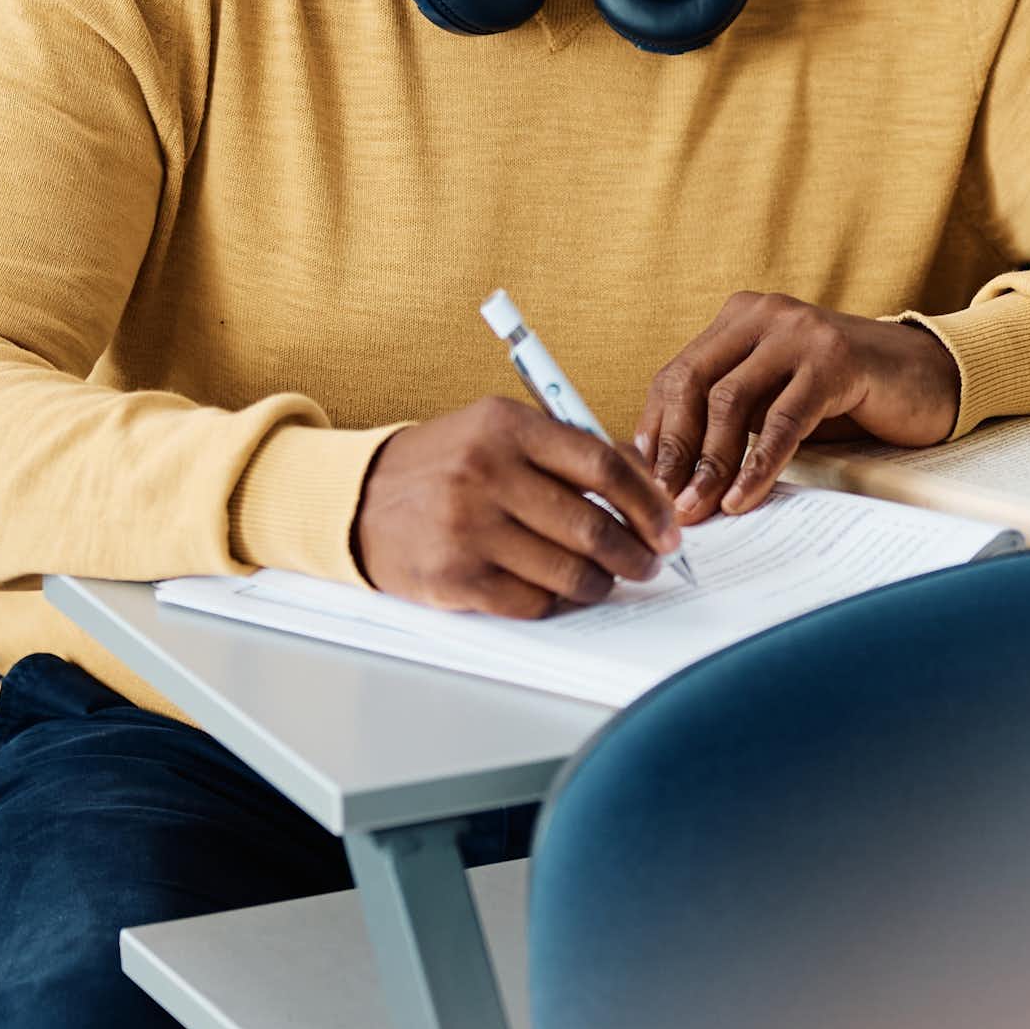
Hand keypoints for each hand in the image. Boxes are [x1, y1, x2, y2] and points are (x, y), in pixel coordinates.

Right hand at [351, 398, 681, 616]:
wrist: (360, 498)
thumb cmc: (448, 462)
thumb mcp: (503, 430)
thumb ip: (570, 448)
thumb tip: (647, 483)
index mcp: (509, 426)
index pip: (603, 466)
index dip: (648, 503)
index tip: (669, 525)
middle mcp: (487, 473)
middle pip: (591, 525)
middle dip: (636, 552)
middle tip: (651, 563)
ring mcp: (467, 528)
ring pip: (567, 570)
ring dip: (602, 582)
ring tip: (610, 579)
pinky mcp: (453, 577)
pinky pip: (531, 601)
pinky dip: (558, 602)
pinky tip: (563, 593)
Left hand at [636, 297, 960, 519]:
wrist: (929, 376)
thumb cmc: (847, 395)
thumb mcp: (777, 396)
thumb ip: (731, 416)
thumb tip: (670, 473)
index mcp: (740, 317)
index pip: (676, 376)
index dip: (656, 433)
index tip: (644, 484)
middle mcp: (764, 313)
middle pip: (693, 383)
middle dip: (674, 451)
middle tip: (663, 504)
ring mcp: (800, 331)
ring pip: (731, 401)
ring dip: (709, 464)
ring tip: (698, 509)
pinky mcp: (835, 359)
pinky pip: (783, 419)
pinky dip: (757, 464)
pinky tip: (744, 497)